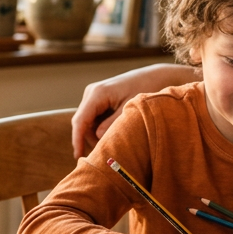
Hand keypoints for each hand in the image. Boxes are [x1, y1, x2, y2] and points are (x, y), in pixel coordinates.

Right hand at [72, 64, 200, 156]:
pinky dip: (100, 128)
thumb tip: (97, 138)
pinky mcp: (99, 98)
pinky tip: (114, 133)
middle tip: (106, 152)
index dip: (77, 139)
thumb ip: (113, 124)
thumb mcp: (130, 110)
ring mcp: (94, 95)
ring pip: (87, 121)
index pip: (80, 120)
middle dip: (89, 139)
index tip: (78, 157)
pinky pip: (94, 117)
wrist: (154, 77)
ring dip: (95, 134)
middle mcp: (92, 92)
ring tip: (114, 142)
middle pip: (82, 123)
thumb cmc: (145, 90)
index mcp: (97, 93)